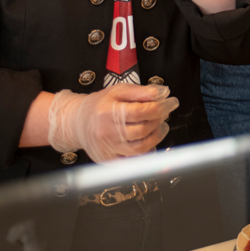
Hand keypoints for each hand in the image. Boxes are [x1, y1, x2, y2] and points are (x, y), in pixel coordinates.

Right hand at [46, 84, 178, 162]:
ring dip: (156, 137)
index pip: (143, 111)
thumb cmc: (100, 105)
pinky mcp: (108, 160)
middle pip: (143, 130)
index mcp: (108, 111)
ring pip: (140, 148)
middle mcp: (106, 132)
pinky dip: (146, 152)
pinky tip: (149, 141)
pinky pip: (133, 160)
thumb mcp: (118, 90)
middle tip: (164, 114)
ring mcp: (107, 148)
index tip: (172, 102)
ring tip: (160, 127)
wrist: (77, 122)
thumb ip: (142, 91)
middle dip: (159, 120)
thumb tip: (164, 93)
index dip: (163, 107)